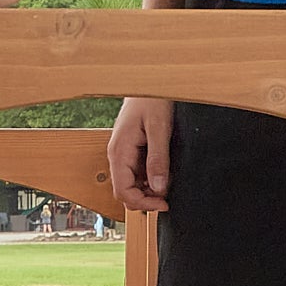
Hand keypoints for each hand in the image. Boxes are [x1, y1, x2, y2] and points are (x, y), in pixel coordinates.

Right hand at [109, 96, 174, 212]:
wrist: (148, 81)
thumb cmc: (151, 100)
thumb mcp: (159, 129)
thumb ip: (158, 159)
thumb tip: (159, 188)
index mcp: (119, 152)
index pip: (123, 192)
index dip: (143, 203)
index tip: (164, 203)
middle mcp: (117, 155)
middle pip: (125, 192)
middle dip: (145, 199)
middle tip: (167, 197)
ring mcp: (123, 153)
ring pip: (131, 184)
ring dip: (148, 190)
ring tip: (168, 183)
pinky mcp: (131, 151)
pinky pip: (136, 173)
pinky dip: (149, 179)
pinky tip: (163, 173)